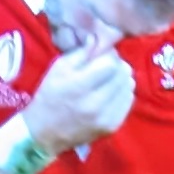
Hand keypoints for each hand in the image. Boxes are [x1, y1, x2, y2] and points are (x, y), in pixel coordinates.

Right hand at [27, 36, 134, 156]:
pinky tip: (111, 92)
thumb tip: (98, 40)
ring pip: (129, 86)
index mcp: (79, 86)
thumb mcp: (58, 69)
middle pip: (123, 73)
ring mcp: (106, 118)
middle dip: (117, 65)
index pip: (111, 63)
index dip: (109, 55)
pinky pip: (128, 101)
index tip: (101, 56)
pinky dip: (122, 93)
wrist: (44, 134)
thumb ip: (81, 52)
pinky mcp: (112, 127)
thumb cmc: (49, 97)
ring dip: (121, 79)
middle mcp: (95, 103)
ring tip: (108, 80)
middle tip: (106, 66)